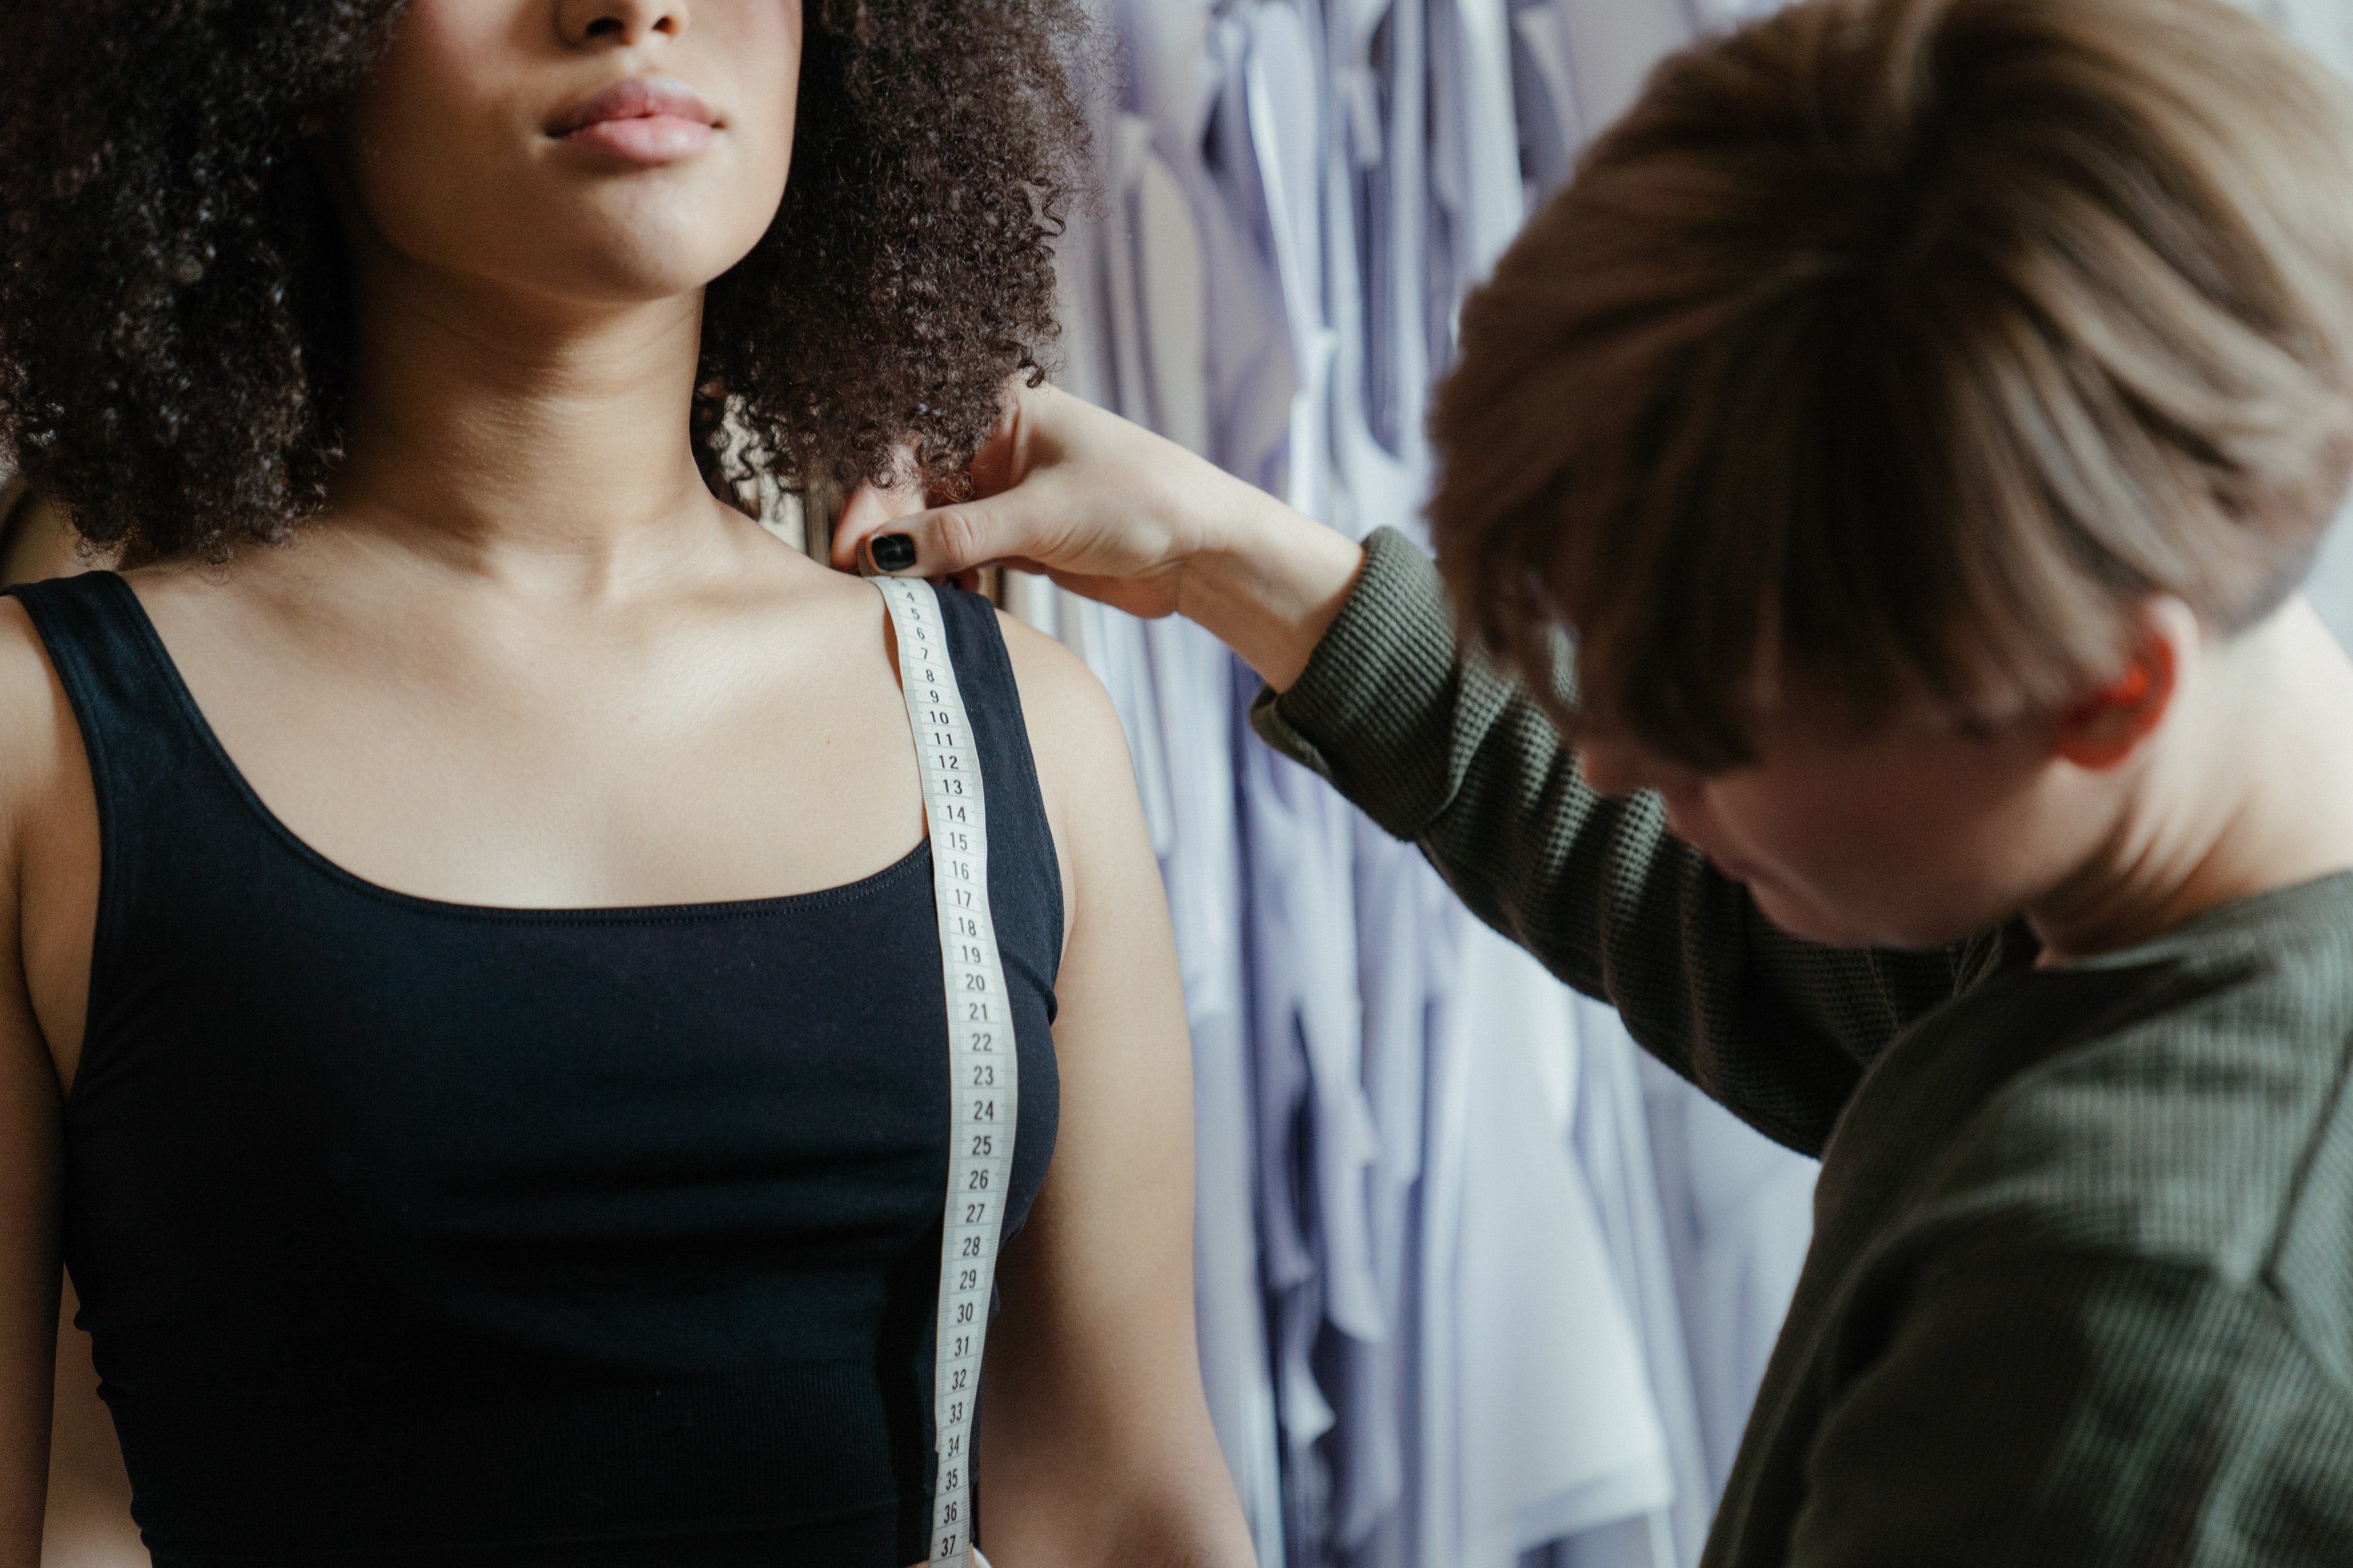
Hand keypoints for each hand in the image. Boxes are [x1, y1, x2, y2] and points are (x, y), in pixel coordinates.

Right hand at [831, 382, 1365, 688]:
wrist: (1205, 551)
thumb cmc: (1141, 502)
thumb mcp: (1043, 516)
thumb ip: (958, 534)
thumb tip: (882, 552)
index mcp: (998, 409)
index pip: (908, 444)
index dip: (876, 495)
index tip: (855, 547)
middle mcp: (992, 446)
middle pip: (911, 488)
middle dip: (890, 538)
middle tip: (869, 587)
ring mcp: (1002, 493)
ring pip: (931, 528)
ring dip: (918, 566)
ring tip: (909, 602)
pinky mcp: (1016, 536)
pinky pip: (959, 557)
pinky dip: (948, 581)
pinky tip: (950, 604)